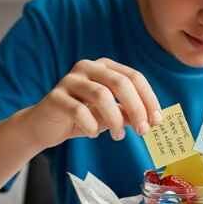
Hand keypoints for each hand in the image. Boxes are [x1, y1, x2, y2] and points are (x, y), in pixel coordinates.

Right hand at [24, 58, 162, 147]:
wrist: (45, 126)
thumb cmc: (82, 118)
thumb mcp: (110, 116)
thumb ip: (128, 113)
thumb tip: (153, 120)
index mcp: (105, 67)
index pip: (134, 77)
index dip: (149, 99)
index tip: (157, 121)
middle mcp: (88, 67)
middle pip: (120, 82)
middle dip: (136, 108)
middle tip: (143, 131)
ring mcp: (70, 80)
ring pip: (101, 95)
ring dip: (115, 119)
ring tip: (119, 137)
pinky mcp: (55, 96)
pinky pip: (79, 110)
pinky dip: (91, 125)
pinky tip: (94, 134)